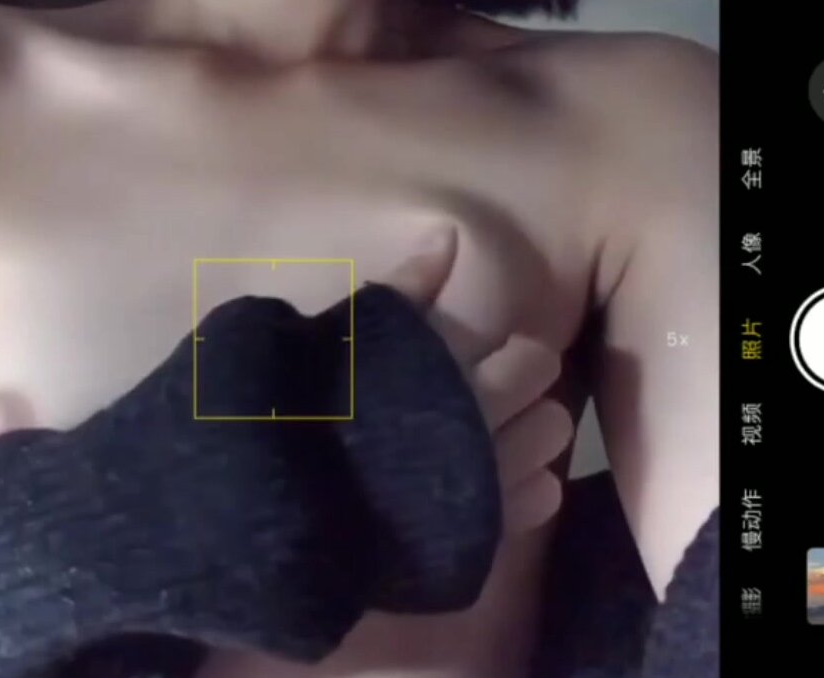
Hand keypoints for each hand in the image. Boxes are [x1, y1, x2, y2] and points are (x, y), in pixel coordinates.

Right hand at [198, 227, 573, 677]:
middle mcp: (479, 424)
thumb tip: (448, 234)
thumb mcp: (347, 338)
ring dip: (531, 433)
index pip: (528, 355)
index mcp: (450, 375)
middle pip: (543, 391)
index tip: (490, 357)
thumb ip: (404, 289)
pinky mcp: (477, 531)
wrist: (277, 506)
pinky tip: (502, 484)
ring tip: (498, 438)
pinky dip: (528, 487)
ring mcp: (483, 482)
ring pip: (547, 442)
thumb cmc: (305, 410)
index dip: (513, 353)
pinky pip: (537, 500)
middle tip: (493, 392)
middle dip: (526, 384)